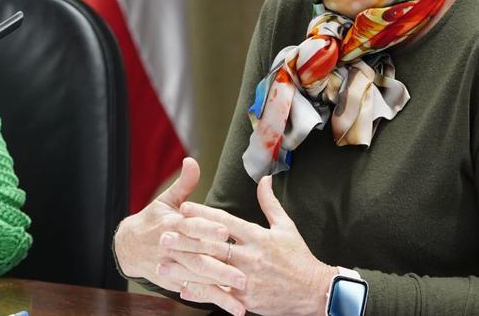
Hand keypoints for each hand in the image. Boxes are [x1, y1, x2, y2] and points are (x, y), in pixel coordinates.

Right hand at [113, 158, 246, 311]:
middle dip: (219, 268)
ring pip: (197, 280)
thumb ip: (184, 184)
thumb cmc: (152, 220)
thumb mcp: (165, 200)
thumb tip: (193, 161)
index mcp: (171, 225)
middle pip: (196, 258)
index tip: (225, 231)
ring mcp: (171, 268)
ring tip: (240, 299)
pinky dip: (212, 299)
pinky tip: (230, 306)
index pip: (190, 226)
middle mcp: (171, 249)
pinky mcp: (173, 282)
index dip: (206, 228)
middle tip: (242, 276)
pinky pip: (194, 292)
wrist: (127, 247)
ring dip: (219, 291)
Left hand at [171, 175, 335, 315]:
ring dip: (186, 268)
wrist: (315, 291)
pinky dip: (201, 291)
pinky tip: (183, 288)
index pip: (226, 222)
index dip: (203, 215)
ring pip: (212, 271)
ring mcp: (248, 278)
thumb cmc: (299, 257)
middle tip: (163, 235)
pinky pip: (220, 294)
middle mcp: (251, 256)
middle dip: (186, 240)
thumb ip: (270, 203)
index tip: (183, 209)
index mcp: (258, 236)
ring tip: (164, 264)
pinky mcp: (248, 298)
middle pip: (213, 246)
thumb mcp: (286, 227)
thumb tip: (265, 179)